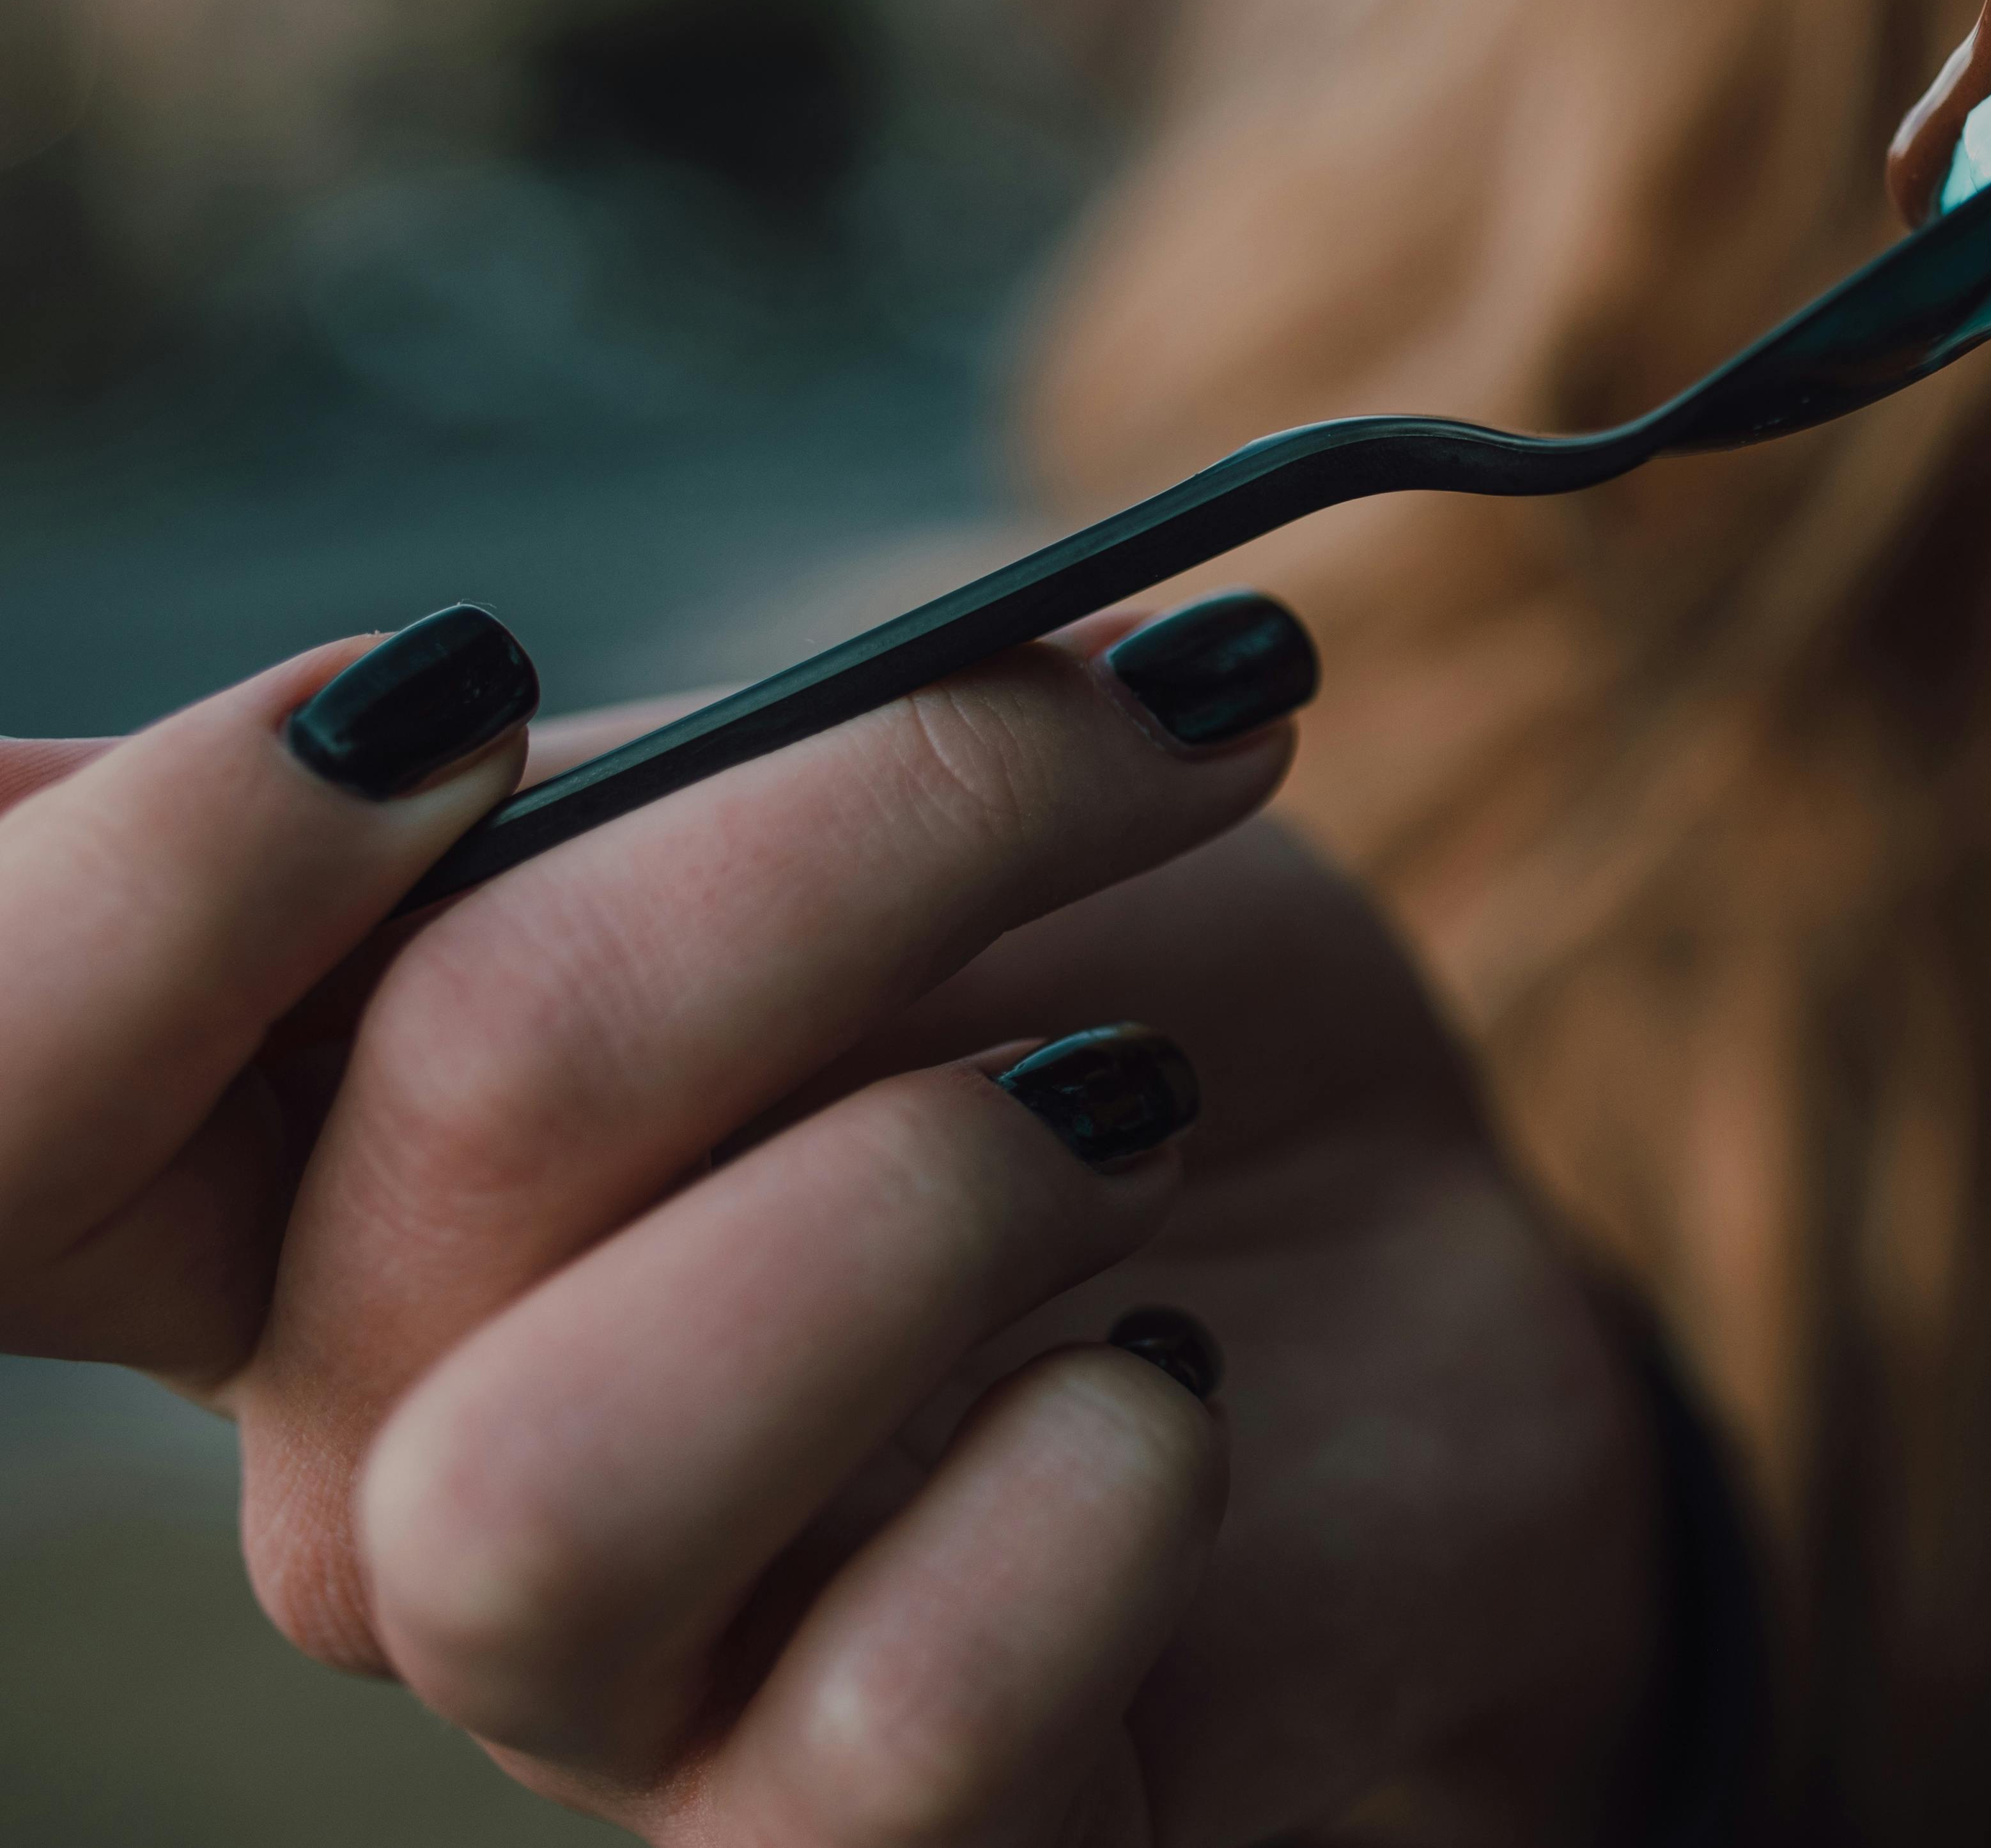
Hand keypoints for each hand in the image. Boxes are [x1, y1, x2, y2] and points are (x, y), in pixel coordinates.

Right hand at [0, 598, 1659, 1843]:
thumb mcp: (893, 802)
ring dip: (936, 1199)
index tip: (449, 703)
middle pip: (453, 1086)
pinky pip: (882, 1717)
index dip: (123, 901)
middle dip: (866, 832)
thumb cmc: (1119, 1021)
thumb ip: (640, 781)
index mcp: (316, 1169)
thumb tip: (412, 697)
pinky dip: (1094, 1480)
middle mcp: (379, 1453)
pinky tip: (1166, 1391)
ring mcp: (593, 1689)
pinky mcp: (850, 1843)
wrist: (1409, 1294)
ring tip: (1132, 1118)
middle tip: (1147, 748)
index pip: (1, 1114)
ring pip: (562, 1477)